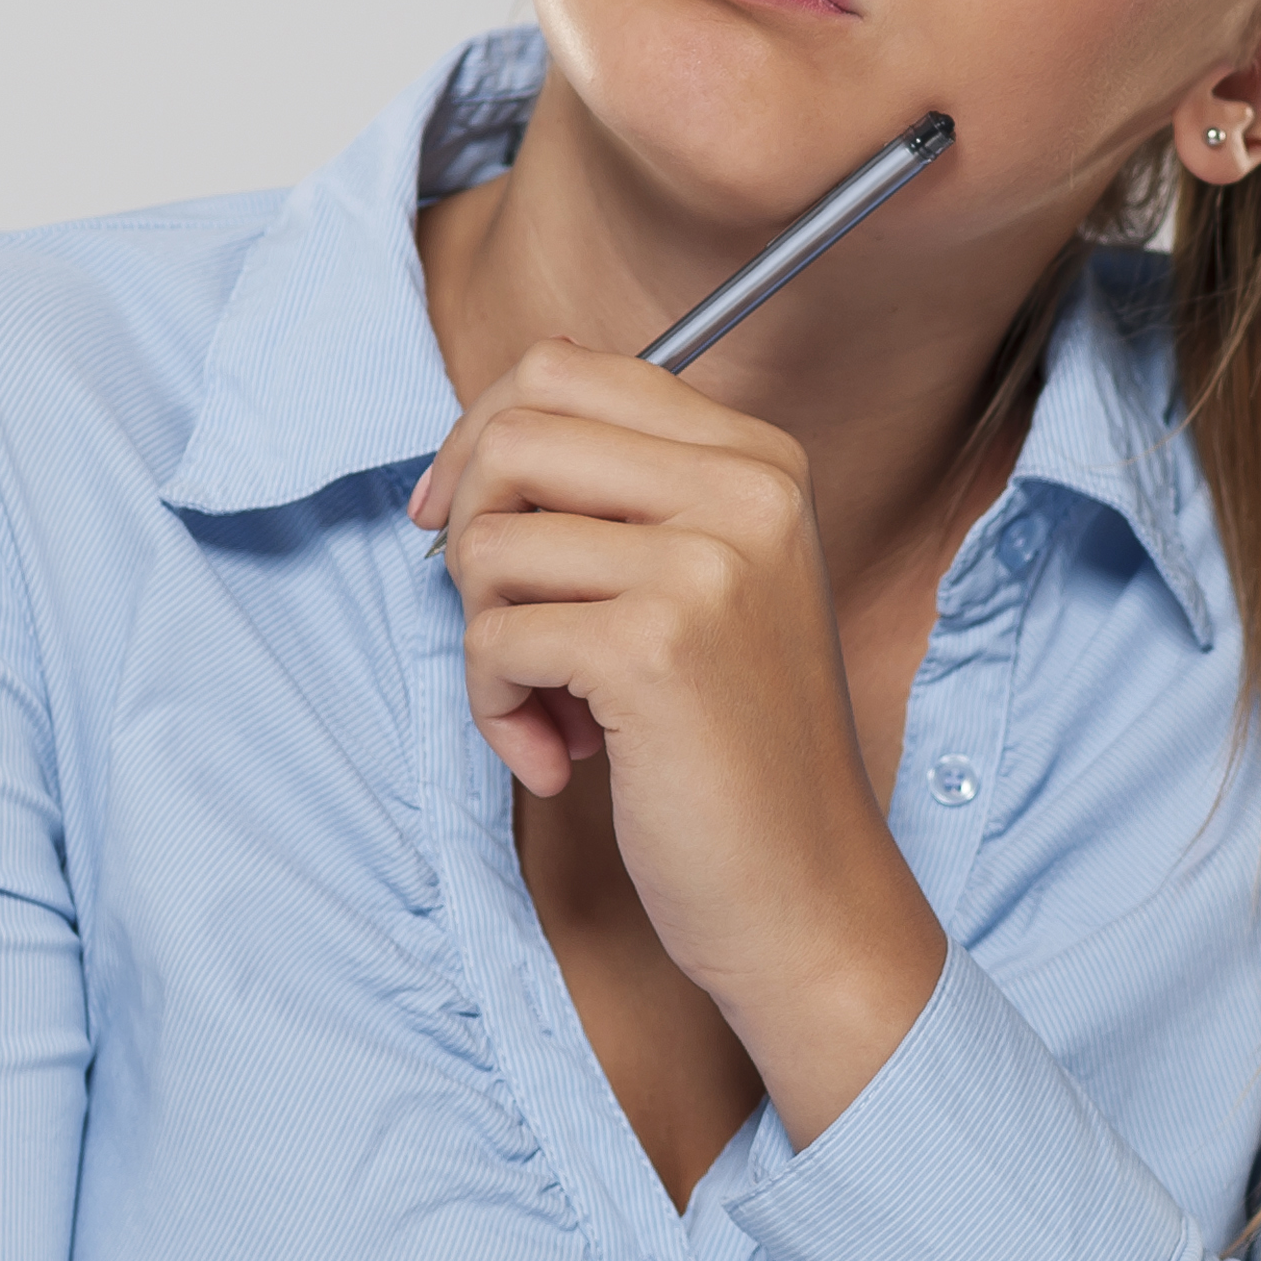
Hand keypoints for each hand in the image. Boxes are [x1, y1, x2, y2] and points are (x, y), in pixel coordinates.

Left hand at [407, 339, 946, 1140]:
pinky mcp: (655, 648)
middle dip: (468, 533)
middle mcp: (746, 492)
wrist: (805, 893)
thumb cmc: (735, 752)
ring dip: (485, 641)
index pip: (566, 368)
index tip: (454, 519)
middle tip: (502, 625)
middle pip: (515, 429)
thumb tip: (478, 444)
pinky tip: (558, 760)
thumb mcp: (705, 589)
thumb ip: (620, 500)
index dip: (481, 438)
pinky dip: (496, 709)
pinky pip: (494, 637)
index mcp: (759, 460)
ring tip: (550, 709)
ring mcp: (706, 564)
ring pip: (489, 542)